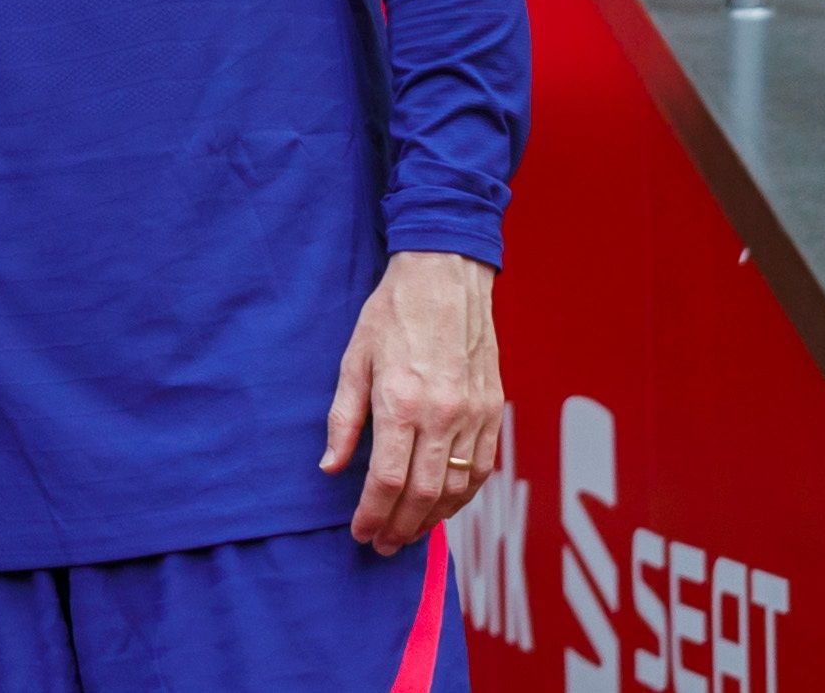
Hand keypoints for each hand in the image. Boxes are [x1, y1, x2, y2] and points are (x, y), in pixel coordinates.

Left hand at [323, 250, 501, 552]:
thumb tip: (331, 467)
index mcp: (402, 402)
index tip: (360, 533)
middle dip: (401, 526)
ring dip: (434, 519)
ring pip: (458, 487)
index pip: (388, 479)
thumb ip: (344, 419)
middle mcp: (443, 415)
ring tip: (409, 533)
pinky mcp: (493, 410)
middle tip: (383, 545)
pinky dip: (463, 496)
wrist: (446, 278)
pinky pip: (482, 468)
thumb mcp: (352, 360)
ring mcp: (474, 415)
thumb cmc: (391, 314)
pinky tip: (444, 506)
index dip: (373, 513)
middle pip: (424, 493)